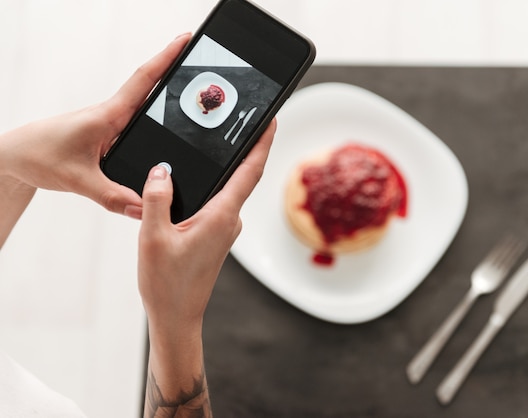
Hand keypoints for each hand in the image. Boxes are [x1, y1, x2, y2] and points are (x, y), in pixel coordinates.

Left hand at [0, 33, 191, 217]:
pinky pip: (135, 122)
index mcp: (108, 115)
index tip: (186, 41)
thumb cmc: (39, 157)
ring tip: (190, 88)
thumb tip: (143, 208)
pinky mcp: (106, 134)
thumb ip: (113, 196)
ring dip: (165, 92)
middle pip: (150, 86)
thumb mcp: (78, 180)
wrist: (14, 156)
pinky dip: (153, 116)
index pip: (144, 80)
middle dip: (175, 69)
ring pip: (143, 105)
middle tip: (200, 60)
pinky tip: (164, 123)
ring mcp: (109, 123)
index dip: (167, 58)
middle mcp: (111, 114)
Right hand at [138, 119, 275, 335]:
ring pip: (230, 189)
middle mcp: (229, 220)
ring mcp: (225, 229)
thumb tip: (161, 170)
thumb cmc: (167, 284)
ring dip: (228, 167)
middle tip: (243, 119)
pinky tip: (196, 181)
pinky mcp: (217, 236)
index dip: (263, 143)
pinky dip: (214, 186)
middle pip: (243, 176)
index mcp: (221, 216)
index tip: (271, 121)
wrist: (177, 316)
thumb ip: (156, 200)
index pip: (250, 171)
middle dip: (247, 147)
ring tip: (218, 142)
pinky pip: (219, 202)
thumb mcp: (153, 237)